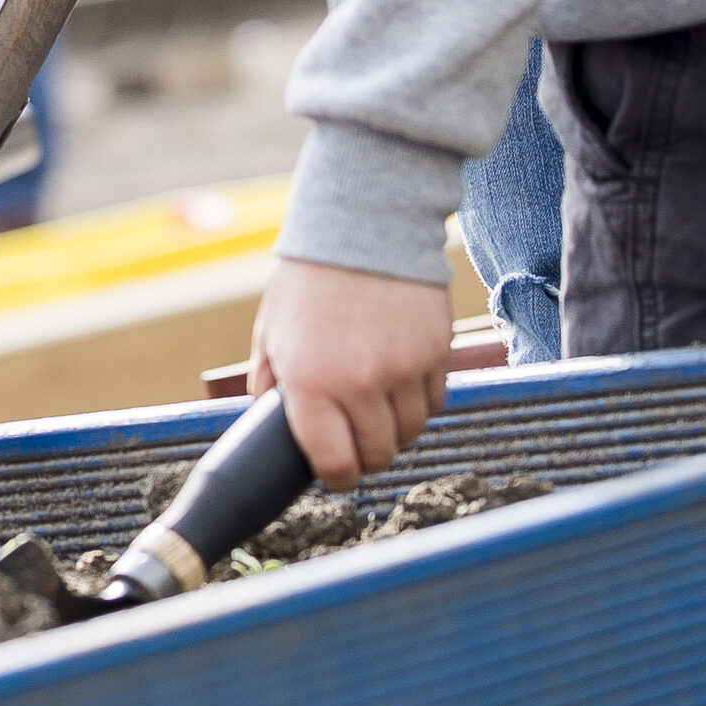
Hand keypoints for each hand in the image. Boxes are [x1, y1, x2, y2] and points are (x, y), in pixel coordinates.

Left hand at [249, 257, 453, 490]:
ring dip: (394, 430)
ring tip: (376, 409)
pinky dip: (418, 403)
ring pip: (410, 432)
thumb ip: (269, 386)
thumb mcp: (271, 334)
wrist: (361, 227)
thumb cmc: (308, 282)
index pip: (334, 464)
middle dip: (366, 456)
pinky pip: (434, 402)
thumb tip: (273, 429)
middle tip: (355, 441)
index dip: (335, 479)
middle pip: (378, 455)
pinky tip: (400, 383)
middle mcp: (360, 384)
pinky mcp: (436, 353)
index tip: (335, 474)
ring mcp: (404, 369)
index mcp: (311, 384)